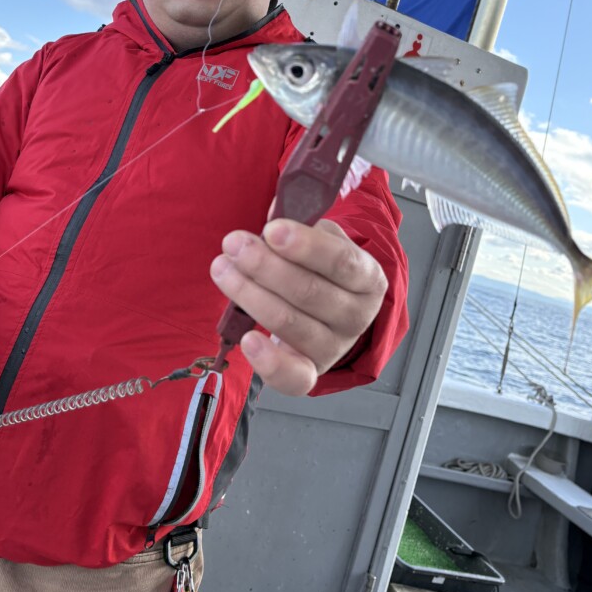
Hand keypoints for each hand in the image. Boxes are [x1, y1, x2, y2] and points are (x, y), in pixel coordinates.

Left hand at [209, 218, 387, 394]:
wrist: (327, 311)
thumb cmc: (320, 269)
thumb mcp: (320, 239)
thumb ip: (302, 224)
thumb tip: (275, 213)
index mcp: (367, 277)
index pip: (341, 261)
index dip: (306, 246)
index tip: (272, 230)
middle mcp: (356, 316)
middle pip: (310, 293)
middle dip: (266, 266)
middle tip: (235, 245)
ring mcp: (333, 348)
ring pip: (291, 325)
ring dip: (251, 295)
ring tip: (223, 270)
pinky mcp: (309, 372)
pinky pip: (292, 378)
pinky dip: (268, 362)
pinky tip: (246, 339)